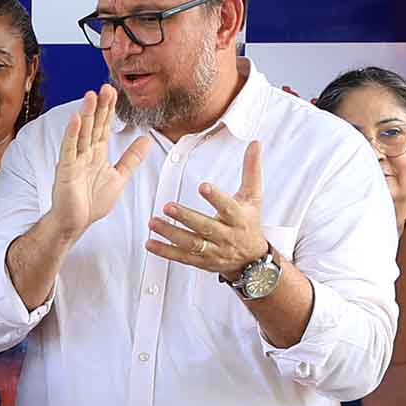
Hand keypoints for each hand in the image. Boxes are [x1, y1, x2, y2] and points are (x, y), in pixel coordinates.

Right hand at [45, 96, 147, 241]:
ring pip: (82, 132)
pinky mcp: (65, 169)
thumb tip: (146, 139)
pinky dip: (72, 134)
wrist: (76, 222)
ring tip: (91, 95)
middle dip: (100, 106)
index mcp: (98, 153)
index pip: (104, 127)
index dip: (109, 110)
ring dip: (86, 114)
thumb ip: (132, 158)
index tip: (114, 92)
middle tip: (106, 87)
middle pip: (94, 125)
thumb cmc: (92, 202)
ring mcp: (74, 159)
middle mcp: (85, 153)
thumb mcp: (119, 177)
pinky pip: (69, 149)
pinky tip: (76, 119)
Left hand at [147, 138, 269, 282]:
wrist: (252, 260)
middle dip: (186, 217)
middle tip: (168, 206)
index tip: (203, 186)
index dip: (216, 197)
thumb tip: (255, 143)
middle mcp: (226, 236)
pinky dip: (165, 252)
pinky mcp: (202, 262)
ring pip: (192, 244)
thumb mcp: (253, 197)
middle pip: (206, 227)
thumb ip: (251, 170)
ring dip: (171, 234)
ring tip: (153, 222)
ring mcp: (214, 251)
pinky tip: (150, 243)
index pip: (228, 207)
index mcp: (239, 218)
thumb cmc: (249, 223)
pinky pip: (182, 257)